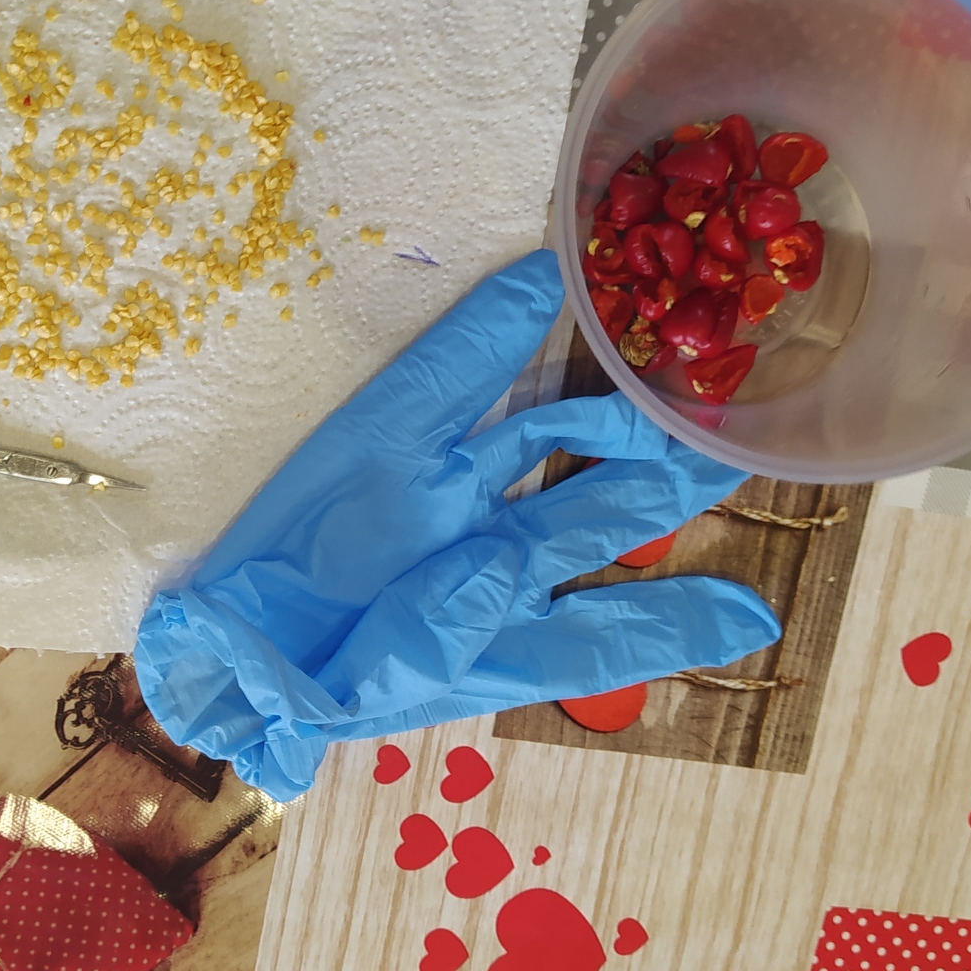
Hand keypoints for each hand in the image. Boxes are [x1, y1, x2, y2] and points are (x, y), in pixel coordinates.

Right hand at [132, 250, 780, 800]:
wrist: (215, 651)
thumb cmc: (294, 688)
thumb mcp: (356, 686)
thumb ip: (416, 645)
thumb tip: (475, 581)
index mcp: (503, 640)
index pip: (608, 630)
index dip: (682, 622)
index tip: (755, 618)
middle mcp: (489, 561)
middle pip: (602, 510)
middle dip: (670, 483)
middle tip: (734, 450)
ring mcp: (444, 496)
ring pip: (547, 438)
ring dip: (612, 415)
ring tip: (671, 385)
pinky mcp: (386, 436)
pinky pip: (446, 373)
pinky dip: (489, 325)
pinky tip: (534, 283)